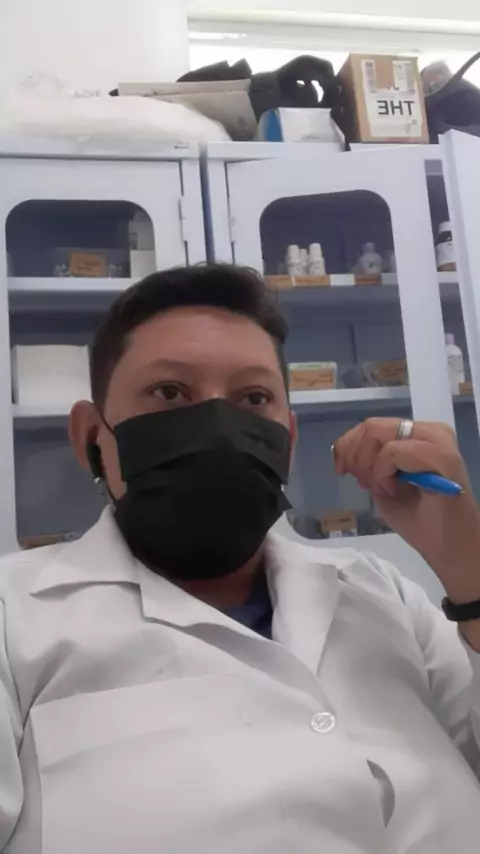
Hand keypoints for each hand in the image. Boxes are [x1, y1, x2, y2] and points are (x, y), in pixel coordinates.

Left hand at [333, 418, 479, 606]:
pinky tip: (392, 489)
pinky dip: (382, 472)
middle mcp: (430, 431)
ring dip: (367, 464)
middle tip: (361, 482)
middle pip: (373, 426)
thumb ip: (369, 465)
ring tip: (380, 488)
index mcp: (420, 436)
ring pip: (379, 433)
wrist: (450, 549)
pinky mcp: (441, 456)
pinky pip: (391, 452)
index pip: (374, 426)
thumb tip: (347, 453)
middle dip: (354, 454)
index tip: (341, 470)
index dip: (348, 444)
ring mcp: (438, 441)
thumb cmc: (422, 522)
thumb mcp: (384, 486)